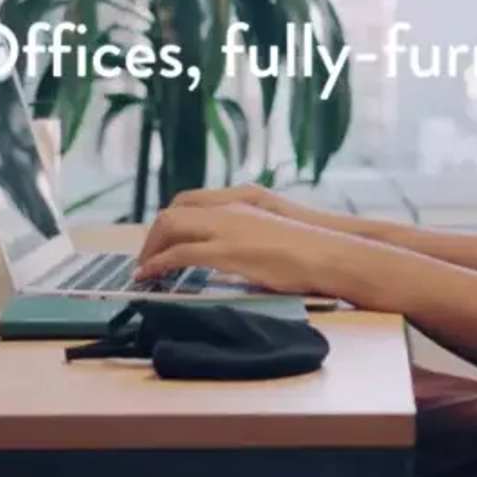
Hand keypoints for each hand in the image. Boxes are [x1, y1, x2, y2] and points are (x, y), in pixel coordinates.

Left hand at [134, 202, 381, 301]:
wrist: (331, 253)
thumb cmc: (312, 248)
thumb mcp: (274, 229)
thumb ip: (250, 231)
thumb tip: (234, 249)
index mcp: (242, 201)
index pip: (190, 201)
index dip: (170, 221)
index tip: (161, 242)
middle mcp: (230, 207)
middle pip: (175, 211)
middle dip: (154, 236)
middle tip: (147, 259)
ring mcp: (227, 226)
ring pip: (172, 226)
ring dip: (152, 248)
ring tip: (145, 269)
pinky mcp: (228, 250)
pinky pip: (181, 253)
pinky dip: (160, 263)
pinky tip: (152, 276)